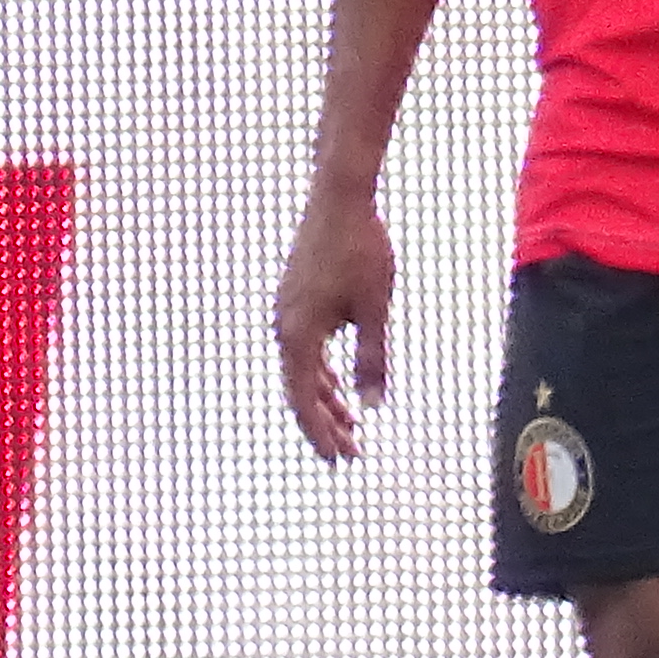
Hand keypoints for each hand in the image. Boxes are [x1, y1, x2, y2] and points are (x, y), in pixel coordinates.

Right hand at [275, 175, 395, 460]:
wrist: (340, 196)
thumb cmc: (361, 249)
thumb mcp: (374, 309)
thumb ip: (372, 359)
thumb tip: (374, 408)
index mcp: (298, 334)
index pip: (303, 400)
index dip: (320, 433)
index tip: (338, 461)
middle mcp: (284, 327)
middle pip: (301, 390)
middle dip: (325, 424)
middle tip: (351, 455)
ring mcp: (287, 312)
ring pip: (304, 370)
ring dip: (326, 400)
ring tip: (352, 426)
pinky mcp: (296, 299)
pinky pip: (306, 349)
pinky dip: (323, 372)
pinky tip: (341, 385)